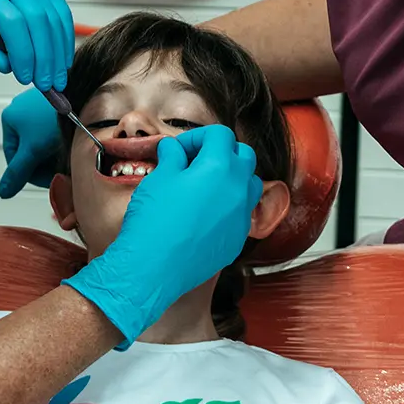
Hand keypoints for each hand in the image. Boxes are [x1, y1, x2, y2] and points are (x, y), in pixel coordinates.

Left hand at [0, 0, 73, 91]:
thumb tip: (12, 67)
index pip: (13, 22)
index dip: (23, 52)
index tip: (26, 77)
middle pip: (37, 18)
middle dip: (45, 55)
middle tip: (47, 81)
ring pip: (53, 15)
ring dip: (59, 49)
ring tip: (58, 75)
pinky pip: (61, 10)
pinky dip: (65, 36)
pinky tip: (63, 56)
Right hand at [0, 88, 61, 198]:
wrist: (85, 95)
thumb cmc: (56, 116)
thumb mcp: (33, 150)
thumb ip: (17, 174)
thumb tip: (3, 191)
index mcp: (10, 118)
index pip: (14, 159)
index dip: (31, 175)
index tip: (47, 179)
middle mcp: (22, 110)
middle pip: (29, 152)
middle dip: (44, 164)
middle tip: (60, 171)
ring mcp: (39, 107)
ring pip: (42, 143)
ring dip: (53, 155)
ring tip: (68, 159)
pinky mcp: (56, 106)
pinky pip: (53, 131)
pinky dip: (60, 141)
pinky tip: (71, 145)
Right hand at [65, 124, 263, 346]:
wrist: (153, 268)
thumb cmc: (154, 220)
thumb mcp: (159, 178)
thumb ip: (172, 157)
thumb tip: (174, 149)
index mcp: (219, 166)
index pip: (220, 135)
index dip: (198, 137)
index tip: (180, 149)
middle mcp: (238, 189)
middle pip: (243, 155)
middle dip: (221, 151)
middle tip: (194, 161)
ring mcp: (241, 216)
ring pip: (250, 183)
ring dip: (232, 176)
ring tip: (205, 184)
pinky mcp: (238, 239)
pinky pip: (242, 212)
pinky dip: (230, 204)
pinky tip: (205, 211)